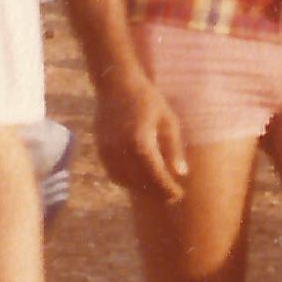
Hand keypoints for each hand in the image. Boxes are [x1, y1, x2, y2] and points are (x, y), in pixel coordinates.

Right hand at [93, 74, 188, 203]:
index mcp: (140, 143)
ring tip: (158, 190)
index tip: (179, 195)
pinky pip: (113, 173)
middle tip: (172, 197)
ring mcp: (107, 151)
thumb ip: (173, 149)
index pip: (155, 176)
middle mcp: (121, 151)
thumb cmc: (147, 100)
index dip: (168, 189)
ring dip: (141, 189)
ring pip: (125, 181)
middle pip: (140, 183)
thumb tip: (181, 173)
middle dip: (156, 193)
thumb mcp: (168, 121)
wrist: (116, 84)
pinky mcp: (100, 149)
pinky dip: (127, 181)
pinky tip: (139, 180)